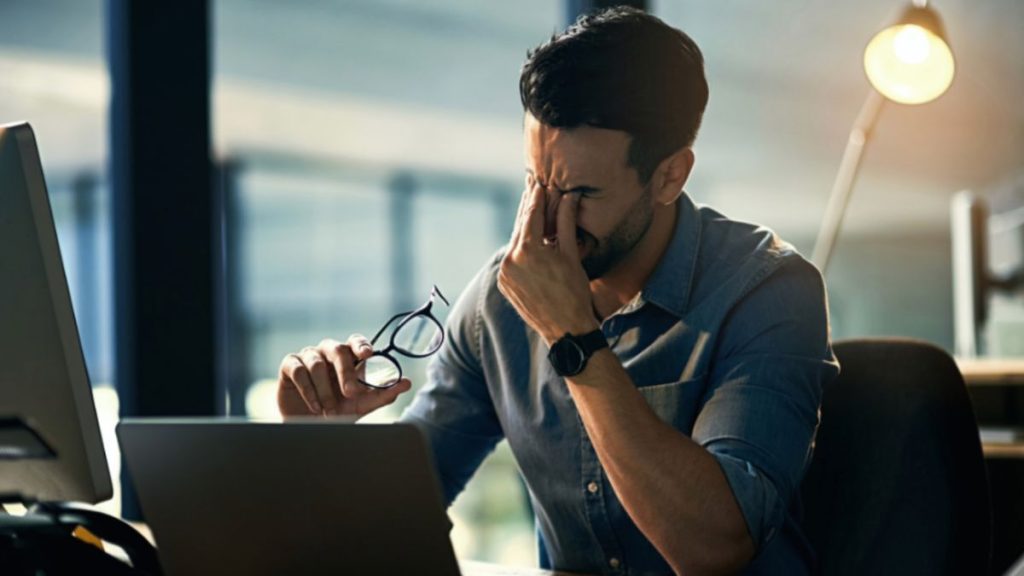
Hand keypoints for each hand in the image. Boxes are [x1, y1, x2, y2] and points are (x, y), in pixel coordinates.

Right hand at [277, 335, 412, 417]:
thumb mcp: (363, 405)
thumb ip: (384, 393)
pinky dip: (309, 390)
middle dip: (346, 373)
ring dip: (325, 390)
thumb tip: (407, 383)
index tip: (367, 354)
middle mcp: (329, 352)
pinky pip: (299, 371)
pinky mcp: (290, 365)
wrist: (311, 429)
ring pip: (317, 363)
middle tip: (351, 394)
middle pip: (338, 350)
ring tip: (329, 410)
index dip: (361, 344)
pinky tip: (315, 406)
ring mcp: (308, 356)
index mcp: (349, 357)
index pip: (356, 341)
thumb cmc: (339, 411)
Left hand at [497, 180, 598, 344]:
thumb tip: (569, 196)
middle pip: (520, 227)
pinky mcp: (504, 284)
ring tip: (533, 214)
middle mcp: (510, 260)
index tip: (539, 184)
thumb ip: (565, 222)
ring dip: (524, 229)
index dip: (536, 198)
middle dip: (528, 210)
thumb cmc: (574, 291)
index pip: (531, 215)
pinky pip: (512, 259)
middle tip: (533, 191)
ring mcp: (505, 274)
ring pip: (515, 243)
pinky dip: (520, 249)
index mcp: (527, 250)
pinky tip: (530, 241)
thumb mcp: (571, 254)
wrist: (565, 329)